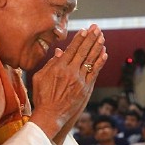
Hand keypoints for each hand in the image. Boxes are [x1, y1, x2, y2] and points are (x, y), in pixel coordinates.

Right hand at [29, 25, 107, 144]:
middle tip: (97, 28)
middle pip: (83, 51)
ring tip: (102, 37)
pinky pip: (94, 73)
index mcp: (58, 68)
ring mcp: (79, 81)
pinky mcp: (85, 89)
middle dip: (91, 38)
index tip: (85, 30)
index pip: (71, 49)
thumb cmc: (42, 97)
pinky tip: (104, 54)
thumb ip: (50, 64)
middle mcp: (70, 72)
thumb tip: (59, 52)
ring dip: (97, 47)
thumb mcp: (39, 78)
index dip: (79, 39)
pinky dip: (100, 62)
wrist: (50, 115)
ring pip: (90, 60)